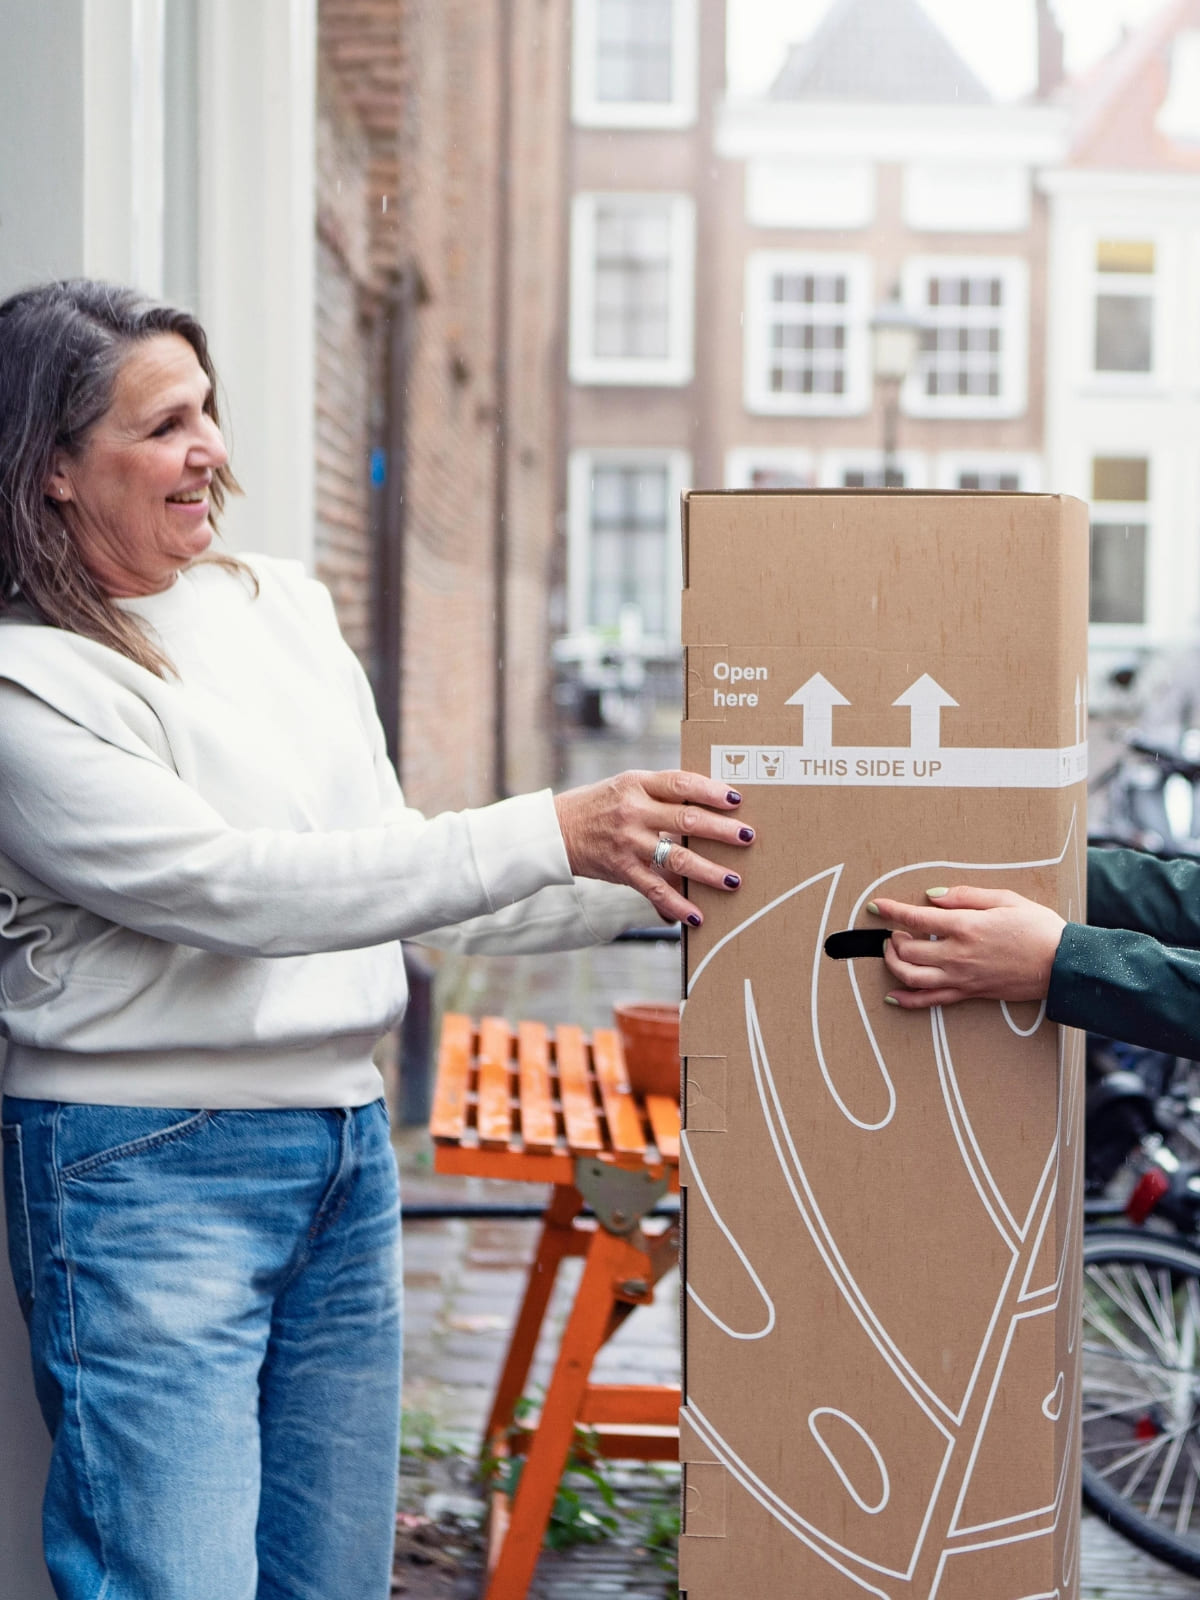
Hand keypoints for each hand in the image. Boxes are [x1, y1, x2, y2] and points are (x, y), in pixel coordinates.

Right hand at [554, 769, 753, 926]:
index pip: (681, 783)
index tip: (737, 799)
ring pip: (676, 857)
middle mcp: (634, 811)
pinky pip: (655, 890)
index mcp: (637, 783)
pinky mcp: (622, 869)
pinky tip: (697, 916)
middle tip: (748, 837)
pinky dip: (677, 905)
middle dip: (722, 830)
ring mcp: (628, 842)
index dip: (711, 791)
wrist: (555, 831)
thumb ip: (661, 793)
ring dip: (709, 871)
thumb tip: (708, 804)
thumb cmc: (599, 805)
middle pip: (686, 819)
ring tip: (734, 880)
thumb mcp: (626, 786)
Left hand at [869, 886, 1066, 1008]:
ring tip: (893, 952)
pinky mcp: (970, 993)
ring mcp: (962, 977)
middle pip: (906, 951)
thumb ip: (964, 896)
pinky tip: (893, 996)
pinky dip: (908, 1000)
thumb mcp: (1004, 899)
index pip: (915, 919)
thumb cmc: (1038, 928)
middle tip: (893, 929)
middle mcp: (958, 955)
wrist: (1061, 964)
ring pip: (912, 977)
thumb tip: (933, 896)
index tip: (876, 905)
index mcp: (966, 927)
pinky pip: (931, 1000)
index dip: (891, 911)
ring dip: (893, 964)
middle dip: (891, 939)